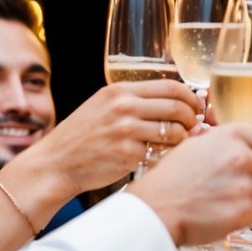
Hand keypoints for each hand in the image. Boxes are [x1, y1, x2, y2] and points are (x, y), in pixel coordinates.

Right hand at [18, 80, 200, 201]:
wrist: (55, 164)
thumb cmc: (83, 137)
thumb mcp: (104, 106)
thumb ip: (135, 102)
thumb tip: (176, 103)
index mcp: (119, 91)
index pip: (170, 87)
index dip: (190, 97)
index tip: (196, 107)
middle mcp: (123, 107)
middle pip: (177, 108)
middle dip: (192, 119)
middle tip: (193, 128)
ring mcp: (125, 131)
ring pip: (174, 132)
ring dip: (184, 140)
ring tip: (178, 145)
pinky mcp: (127, 155)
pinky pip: (162, 154)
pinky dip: (168, 157)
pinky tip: (164, 159)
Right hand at [132, 124, 251, 245]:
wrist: (155, 208)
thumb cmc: (172, 179)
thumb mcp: (195, 145)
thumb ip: (226, 142)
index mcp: (229, 136)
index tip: (248, 165)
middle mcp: (240, 155)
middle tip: (233, 190)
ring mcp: (244, 182)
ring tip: (226, 204)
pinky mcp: (244, 208)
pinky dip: (248, 217)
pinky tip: (227, 215)